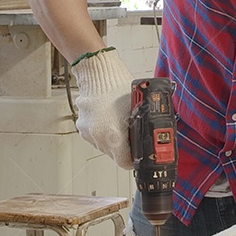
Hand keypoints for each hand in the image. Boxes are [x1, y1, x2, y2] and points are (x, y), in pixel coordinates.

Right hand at [71, 49, 133, 168]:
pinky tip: (109, 118)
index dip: (134, 160)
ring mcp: (88, 132)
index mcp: (113, 135)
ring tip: (118, 122)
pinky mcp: (82, 126)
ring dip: (112, 139)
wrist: (98, 72)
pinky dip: (103, 131)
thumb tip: (153, 137)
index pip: (125, 163)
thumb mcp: (140, 108)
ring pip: (104, 146)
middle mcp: (98, 137)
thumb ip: (143, 126)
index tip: (138, 155)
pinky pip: (95, 136)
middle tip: (132, 135)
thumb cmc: (118, 86)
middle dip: (124, 148)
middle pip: (114, 155)